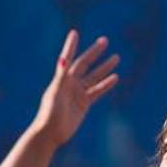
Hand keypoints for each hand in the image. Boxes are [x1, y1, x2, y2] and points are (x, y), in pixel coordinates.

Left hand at [30, 30, 118, 146]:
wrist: (51, 133)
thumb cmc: (50, 112)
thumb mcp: (56, 92)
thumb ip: (61, 74)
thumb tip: (63, 58)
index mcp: (61, 78)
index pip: (68, 58)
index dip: (72, 46)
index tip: (75, 33)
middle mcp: (70, 83)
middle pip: (85, 64)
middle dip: (94, 52)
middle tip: (105, 41)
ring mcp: (77, 93)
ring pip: (94, 77)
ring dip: (104, 67)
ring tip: (116, 57)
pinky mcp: (84, 103)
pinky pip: (97, 91)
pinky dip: (106, 84)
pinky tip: (115, 77)